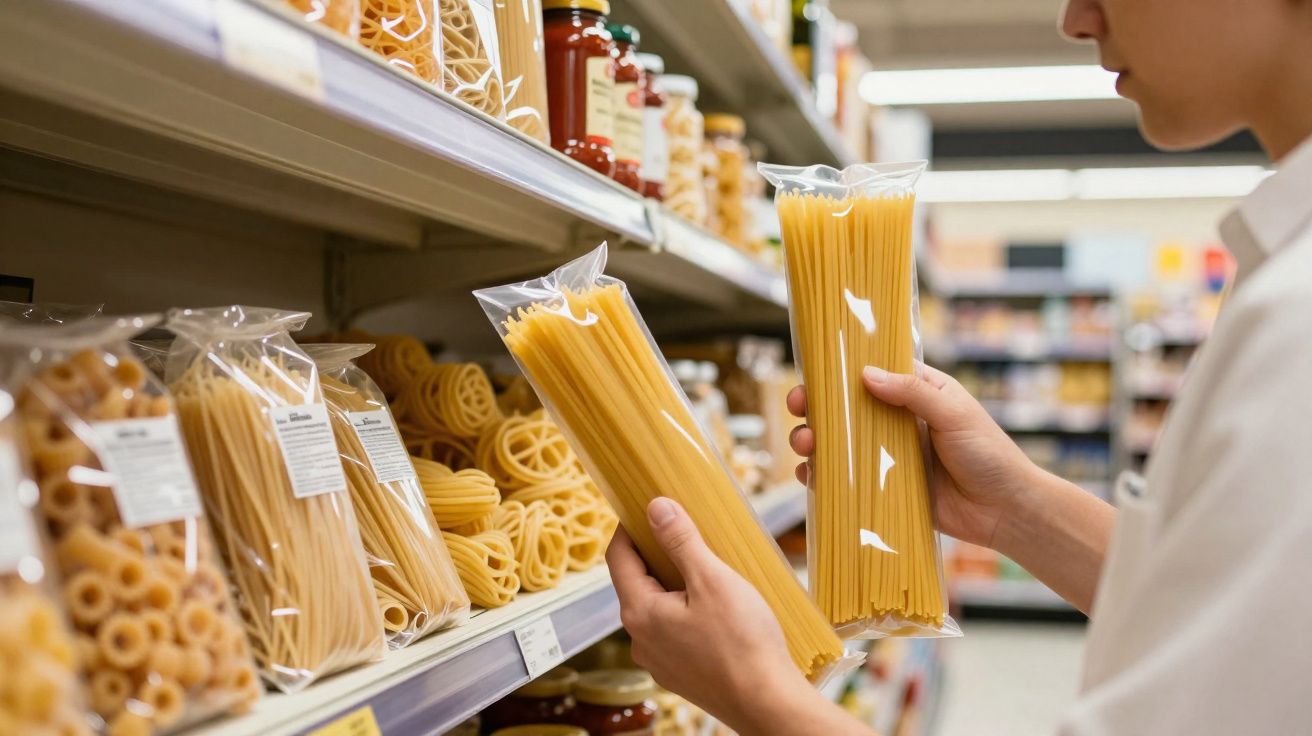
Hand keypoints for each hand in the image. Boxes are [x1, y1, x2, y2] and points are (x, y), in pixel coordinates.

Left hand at [607, 498, 867, 734]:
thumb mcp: (712, 580)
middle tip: (684, 532)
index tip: (645, 507)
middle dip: (656, 555)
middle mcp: (640, 639)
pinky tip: (715, 608)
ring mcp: (659, 660)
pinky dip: (685, 611)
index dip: (628, 528)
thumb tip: (655, 507)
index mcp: (640, 612)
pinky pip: (673, 631)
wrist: (768, 704)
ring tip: (706, 569)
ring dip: (673, 584)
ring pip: (656, 608)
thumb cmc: (743, 643)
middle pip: (636, 583)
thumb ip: (681, 541)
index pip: (617, 557)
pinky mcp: (680, 673)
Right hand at [788, 363, 1042, 548]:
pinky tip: (809, 476)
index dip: (838, 374)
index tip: (813, 377)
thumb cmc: (989, 454)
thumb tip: (866, 374)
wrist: (1005, 511)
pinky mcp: (885, 488)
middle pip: (845, 409)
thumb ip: (912, 392)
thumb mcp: (954, 413)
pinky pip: (847, 479)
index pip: (871, 373)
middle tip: (799, 410)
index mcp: (916, 393)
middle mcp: (897, 422)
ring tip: (805, 444)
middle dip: (816, 408)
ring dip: (814, 441)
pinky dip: (823, 477)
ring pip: (840, 444)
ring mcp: (888, 456)